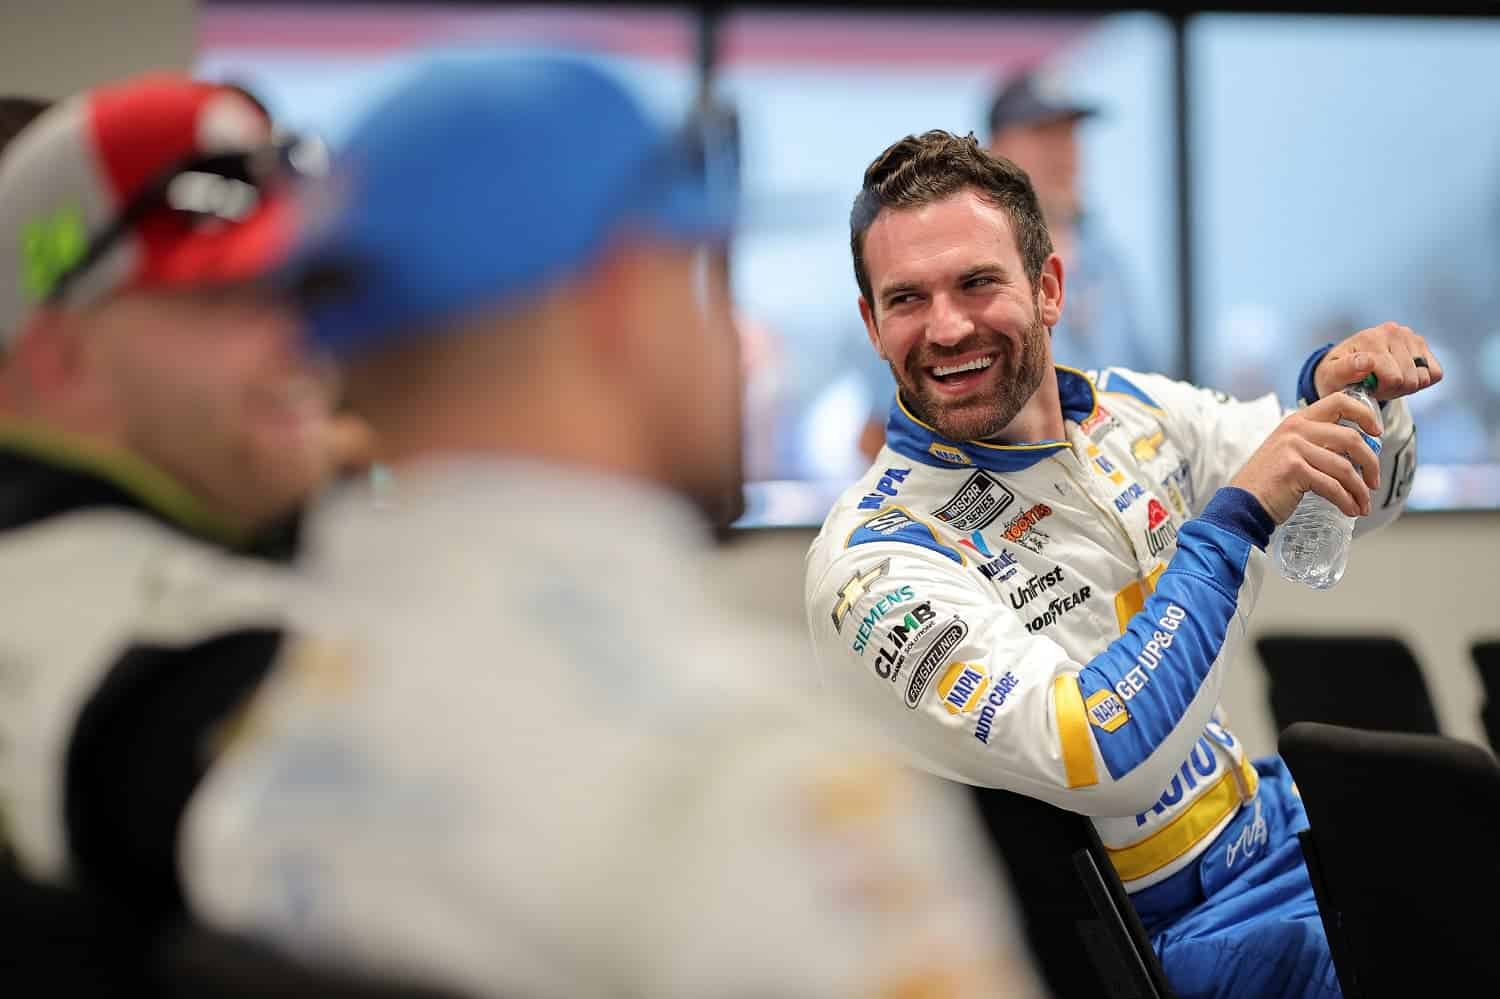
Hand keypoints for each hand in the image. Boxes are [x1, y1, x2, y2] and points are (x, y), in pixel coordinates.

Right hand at [1229, 392, 1382, 522]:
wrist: (1243, 503)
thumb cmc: (1269, 482)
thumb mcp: (1290, 451)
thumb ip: (1316, 444)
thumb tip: (1357, 452)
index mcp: (1297, 420)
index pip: (1339, 402)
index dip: (1365, 414)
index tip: (1377, 432)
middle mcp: (1296, 429)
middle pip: (1351, 438)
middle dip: (1370, 463)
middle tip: (1374, 482)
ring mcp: (1294, 448)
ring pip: (1345, 467)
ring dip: (1359, 490)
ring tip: (1363, 504)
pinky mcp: (1295, 470)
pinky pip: (1333, 486)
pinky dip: (1347, 501)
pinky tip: (1351, 510)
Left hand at [1314, 321, 1442, 401]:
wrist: (1344, 365)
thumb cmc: (1336, 373)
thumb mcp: (1331, 375)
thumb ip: (1344, 370)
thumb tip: (1367, 361)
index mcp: (1370, 338)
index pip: (1394, 378)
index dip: (1382, 391)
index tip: (1367, 387)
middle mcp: (1393, 331)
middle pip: (1410, 379)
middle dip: (1393, 390)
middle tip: (1377, 386)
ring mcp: (1410, 335)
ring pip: (1423, 377)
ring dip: (1406, 386)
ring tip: (1387, 381)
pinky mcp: (1421, 344)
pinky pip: (1435, 372)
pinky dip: (1421, 380)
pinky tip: (1402, 376)